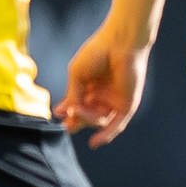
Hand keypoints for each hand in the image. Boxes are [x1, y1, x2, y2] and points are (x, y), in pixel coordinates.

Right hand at [55, 23, 150, 148]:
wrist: (120, 43)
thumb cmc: (97, 52)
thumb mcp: (77, 75)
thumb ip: (73, 95)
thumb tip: (67, 114)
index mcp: (89, 86)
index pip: (77, 105)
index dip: (67, 112)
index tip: (58, 114)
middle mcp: (102, 95)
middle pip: (86, 116)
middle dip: (76, 121)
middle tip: (67, 124)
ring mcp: (114, 101)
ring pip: (98, 120)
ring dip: (86, 118)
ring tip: (77, 111)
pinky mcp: (127, 105)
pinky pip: (116, 125)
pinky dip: (106, 135)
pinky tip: (94, 142)